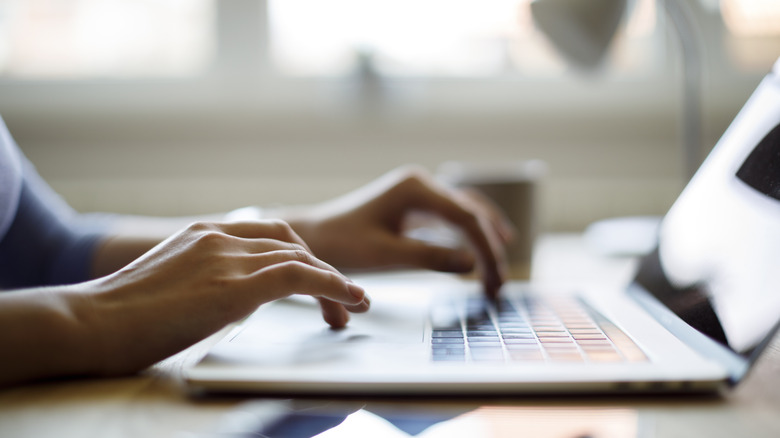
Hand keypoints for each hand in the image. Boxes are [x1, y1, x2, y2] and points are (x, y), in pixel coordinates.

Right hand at [81, 220, 368, 375]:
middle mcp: (218, 237)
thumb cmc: (119, 317)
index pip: (268, 235)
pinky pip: (299, 277)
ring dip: (335, 283)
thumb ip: (205, 281)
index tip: (316, 281)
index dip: (301, 257)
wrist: (88, 323)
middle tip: (341, 302)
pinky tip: (349, 299)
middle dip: (321, 269)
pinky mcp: (233, 286)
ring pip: (301, 258)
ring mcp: (225, 257)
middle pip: (290, 242)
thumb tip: (233, 298)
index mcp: (203, 234)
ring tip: (353, 307)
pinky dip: (332, 286)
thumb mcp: (171, 286)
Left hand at [286, 166, 512, 297]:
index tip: (495, 282)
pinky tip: (483, 253)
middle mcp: (421, 183)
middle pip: (472, 212)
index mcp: (415, 188)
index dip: (486, 250)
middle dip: (490, 247)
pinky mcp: (415, 205)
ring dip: (486, 239)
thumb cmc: (342, 244)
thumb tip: (472, 265)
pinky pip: (453, 217)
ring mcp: (419, 192)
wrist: (314, 236)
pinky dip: (471, 236)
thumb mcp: (385, 255)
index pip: (466, 218)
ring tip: (500, 271)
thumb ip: (429, 258)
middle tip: (500, 284)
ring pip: (467, 212)